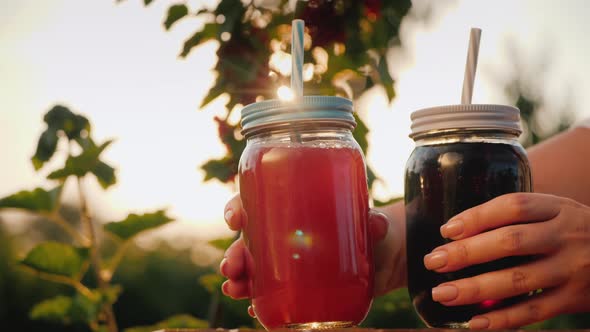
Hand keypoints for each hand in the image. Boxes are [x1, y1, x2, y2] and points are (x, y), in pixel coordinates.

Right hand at [219, 194, 406, 315]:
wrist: (385, 256)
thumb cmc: (370, 228)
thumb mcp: (371, 220)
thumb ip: (373, 221)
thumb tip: (376, 224)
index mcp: (291, 209)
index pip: (255, 202)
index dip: (237, 208)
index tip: (234, 219)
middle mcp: (284, 235)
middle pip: (248, 241)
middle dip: (234, 254)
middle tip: (232, 267)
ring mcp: (289, 262)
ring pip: (254, 269)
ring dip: (239, 279)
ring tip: (234, 289)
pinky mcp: (299, 286)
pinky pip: (272, 295)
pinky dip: (261, 302)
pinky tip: (254, 309)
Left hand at [424, 193, 589, 328]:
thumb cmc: (575, 232)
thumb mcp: (556, 212)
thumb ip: (519, 217)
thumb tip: (458, 232)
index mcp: (557, 208)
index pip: (513, 206)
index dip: (477, 216)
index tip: (447, 230)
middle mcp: (565, 236)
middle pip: (510, 241)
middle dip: (467, 253)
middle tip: (434, 261)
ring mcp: (572, 269)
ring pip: (518, 279)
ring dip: (476, 289)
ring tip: (443, 294)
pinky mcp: (574, 299)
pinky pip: (533, 311)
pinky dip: (502, 319)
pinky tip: (474, 322)